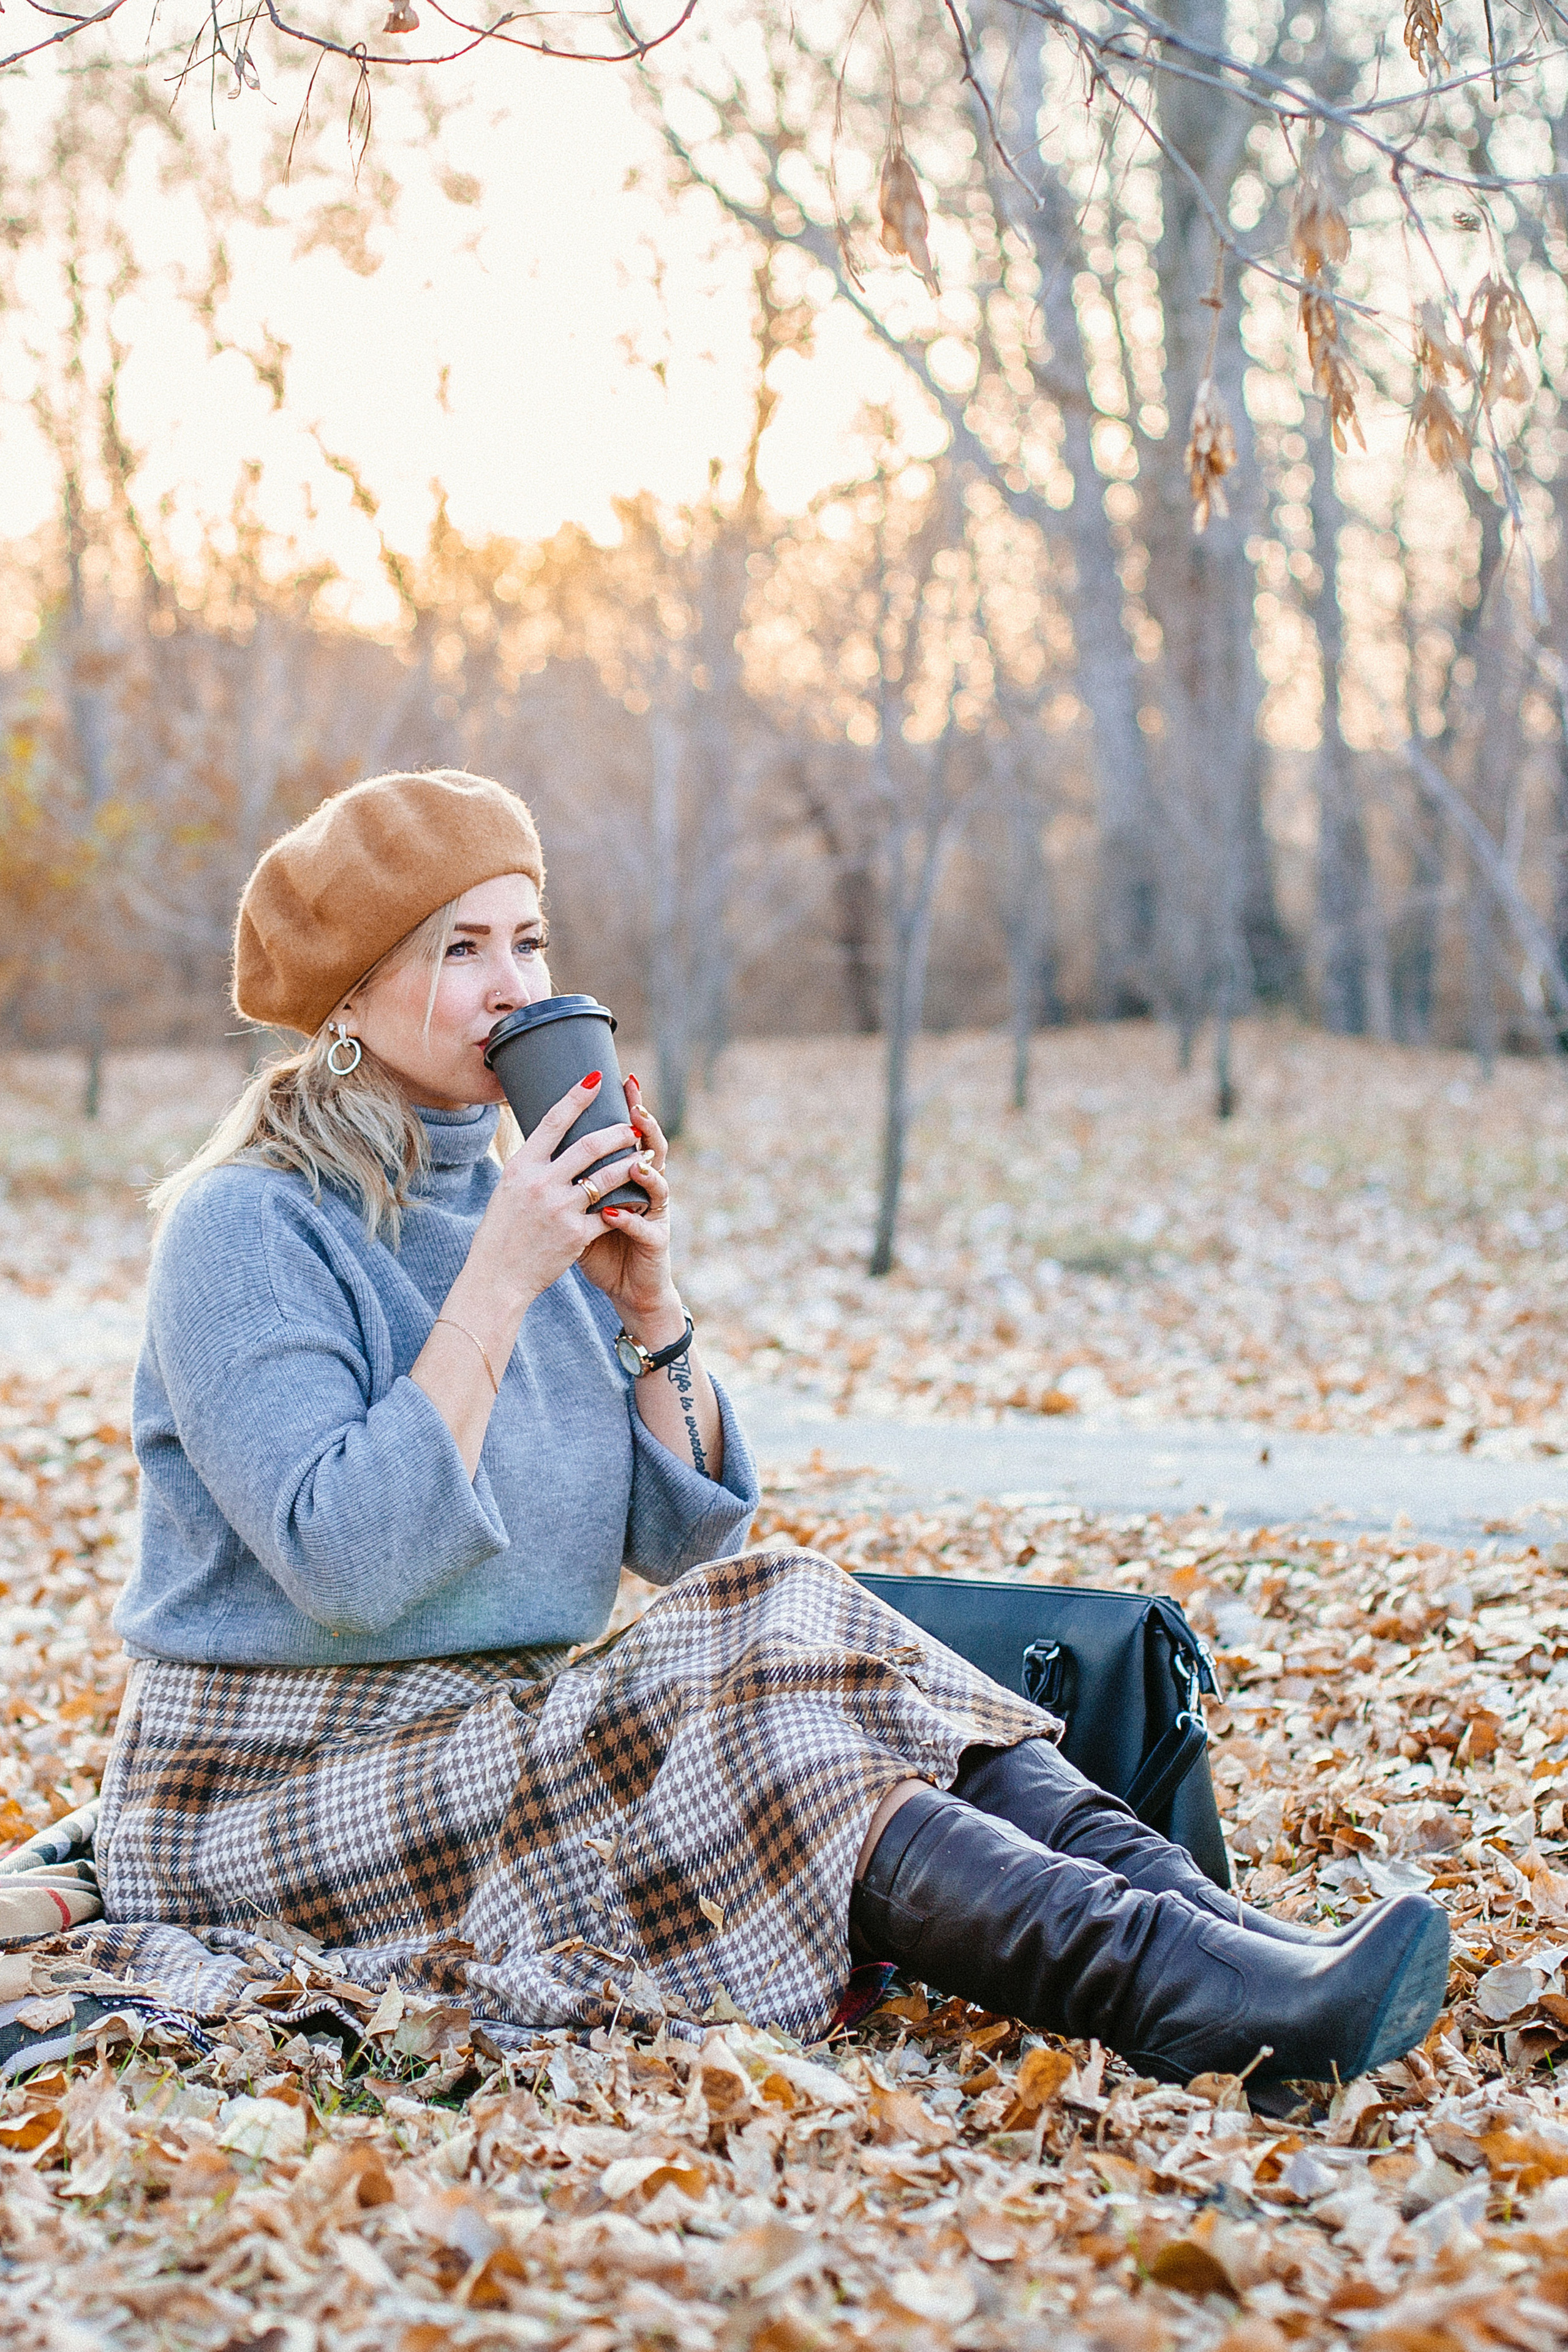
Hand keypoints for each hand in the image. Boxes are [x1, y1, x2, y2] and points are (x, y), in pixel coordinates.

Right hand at [464, 1072, 636, 1317]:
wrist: (497, 1277)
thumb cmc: (501, 1232)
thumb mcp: (506, 1190)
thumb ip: (530, 1167)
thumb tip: (545, 1141)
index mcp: (521, 1167)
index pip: (554, 1121)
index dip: (577, 1096)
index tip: (596, 1079)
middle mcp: (541, 1183)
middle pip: (589, 1145)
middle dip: (617, 1132)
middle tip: (632, 1127)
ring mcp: (560, 1208)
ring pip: (607, 1176)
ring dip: (631, 1163)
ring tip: (645, 1156)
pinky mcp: (576, 1233)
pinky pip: (611, 1211)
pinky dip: (626, 1203)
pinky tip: (639, 1197)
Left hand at [578, 1074, 681, 1336]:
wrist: (626, 1286)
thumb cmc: (601, 1244)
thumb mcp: (583, 1207)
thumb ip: (572, 1177)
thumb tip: (538, 1143)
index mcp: (631, 1176)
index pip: (632, 1134)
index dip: (629, 1107)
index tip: (618, 1079)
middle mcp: (648, 1189)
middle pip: (653, 1149)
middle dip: (645, 1126)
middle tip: (635, 1105)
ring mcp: (656, 1215)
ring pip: (659, 1185)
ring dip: (645, 1170)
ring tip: (634, 1159)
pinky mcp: (656, 1242)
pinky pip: (645, 1227)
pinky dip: (629, 1219)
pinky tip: (614, 1211)